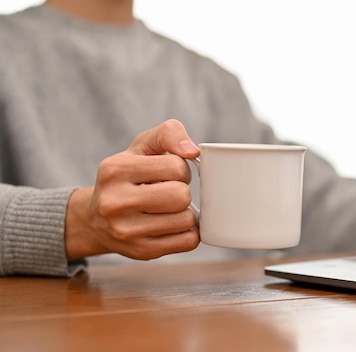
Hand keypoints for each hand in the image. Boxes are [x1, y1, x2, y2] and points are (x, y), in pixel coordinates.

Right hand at [65, 119, 200, 259]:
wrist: (95, 220)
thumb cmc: (127, 177)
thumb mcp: (141, 147)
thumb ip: (169, 133)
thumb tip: (192, 151)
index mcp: (115, 170)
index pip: (176, 167)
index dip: (180, 169)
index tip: (169, 174)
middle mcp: (115, 202)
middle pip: (181, 195)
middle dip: (183, 192)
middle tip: (170, 192)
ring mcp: (126, 231)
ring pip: (186, 220)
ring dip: (185, 213)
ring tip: (167, 209)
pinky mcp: (141, 251)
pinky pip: (188, 242)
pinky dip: (188, 232)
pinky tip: (171, 225)